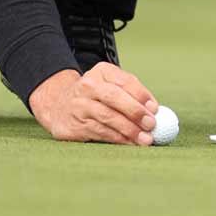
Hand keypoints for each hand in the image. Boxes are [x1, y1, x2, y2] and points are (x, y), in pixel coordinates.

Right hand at [27, 63, 160, 144]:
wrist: (59, 107)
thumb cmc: (96, 96)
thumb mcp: (111, 86)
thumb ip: (132, 94)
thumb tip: (156, 110)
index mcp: (101, 72)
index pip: (124, 81)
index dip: (141, 95)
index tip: (155, 109)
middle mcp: (87, 86)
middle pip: (114, 97)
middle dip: (135, 112)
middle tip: (151, 125)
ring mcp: (78, 105)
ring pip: (108, 117)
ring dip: (130, 130)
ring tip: (145, 139)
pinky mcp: (74, 125)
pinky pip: (100, 132)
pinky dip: (118, 139)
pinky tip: (130, 143)